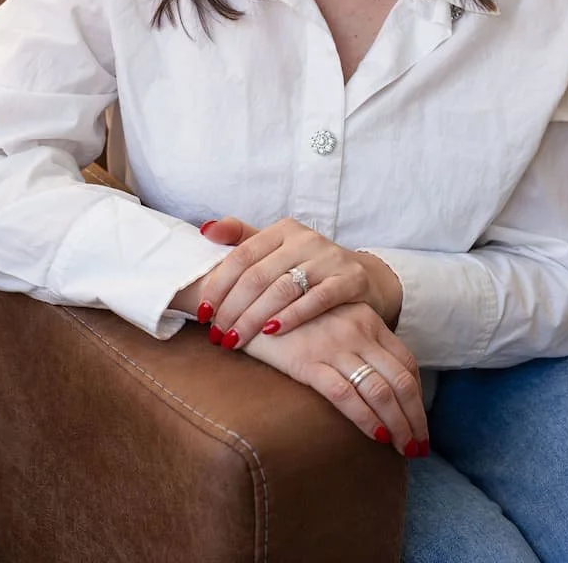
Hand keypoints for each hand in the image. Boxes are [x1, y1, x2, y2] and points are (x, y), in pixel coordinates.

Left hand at [197, 216, 402, 350]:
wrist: (363, 276)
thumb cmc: (308, 265)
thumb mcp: (276, 247)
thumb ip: (241, 236)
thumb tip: (205, 229)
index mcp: (283, 230)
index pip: (241, 255)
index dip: (219, 285)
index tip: (203, 313)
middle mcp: (305, 239)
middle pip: (258, 275)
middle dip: (232, 308)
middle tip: (217, 335)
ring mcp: (329, 258)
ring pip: (283, 289)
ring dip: (254, 318)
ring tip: (236, 339)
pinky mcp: (350, 278)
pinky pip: (317, 299)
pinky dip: (292, 316)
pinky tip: (272, 332)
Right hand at [243, 302, 428, 457]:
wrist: (250, 298)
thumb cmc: (293, 314)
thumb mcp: (332, 318)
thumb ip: (354, 339)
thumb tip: (376, 377)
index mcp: (367, 319)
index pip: (406, 361)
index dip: (418, 396)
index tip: (419, 420)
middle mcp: (358, 331)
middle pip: (401, 381)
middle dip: (415, 419)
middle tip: (419, 447)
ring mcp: (335, 346)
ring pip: (381, 391)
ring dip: (399, 426)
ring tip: (404, 450)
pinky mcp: (309, 362)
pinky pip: (346, 395)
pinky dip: (365, 418)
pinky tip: (375, 437)